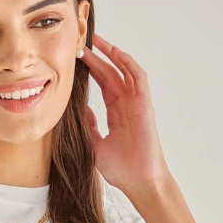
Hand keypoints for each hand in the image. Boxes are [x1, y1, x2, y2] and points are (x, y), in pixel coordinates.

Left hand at [81, 32, 170, 194]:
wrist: (138, 181)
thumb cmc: (121, 169)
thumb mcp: (95, 146)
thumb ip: (89, 127)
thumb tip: (80, 110)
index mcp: (117, 114)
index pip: (104, 85)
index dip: (92, 71)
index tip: (77, 60)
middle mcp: (127, 105)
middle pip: (112, 74)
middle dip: (98, 58)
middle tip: (82, 44)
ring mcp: (137, 103)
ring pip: (125, 71)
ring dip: (112, 55)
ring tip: (96, 42)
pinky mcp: (144, 104)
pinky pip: (138, 78)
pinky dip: (127, 63)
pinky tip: (115, 53)